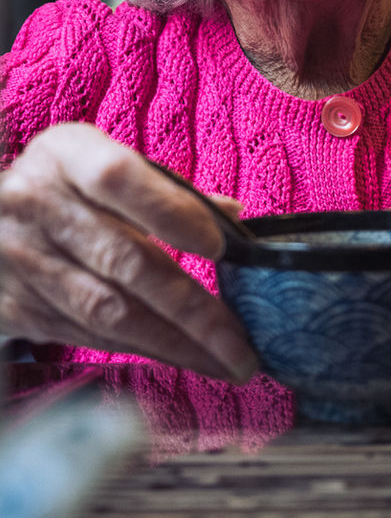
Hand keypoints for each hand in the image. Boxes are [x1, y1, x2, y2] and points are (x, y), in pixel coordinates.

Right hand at [0, 123, 256, 382]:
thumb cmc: (64, 185)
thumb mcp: (101, 163)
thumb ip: (165, 188)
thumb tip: (233, 217)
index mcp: (66, 155)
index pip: (118, 178)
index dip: (171, 212)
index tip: (221, 247)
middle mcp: (36, 204)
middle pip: (124, 260)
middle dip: (193, 310)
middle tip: (240, 342)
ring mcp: (20, 259)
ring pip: (107, 311)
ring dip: (174, 344)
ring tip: (224, 362)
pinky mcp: (13, 307)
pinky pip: (86, 335)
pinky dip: (140, 349)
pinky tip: (180, 357)